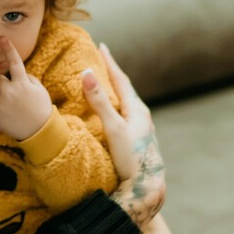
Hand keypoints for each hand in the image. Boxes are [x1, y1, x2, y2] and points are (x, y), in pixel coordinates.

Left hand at [0, 36, 52, 140]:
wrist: (40, 132)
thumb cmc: (41, 109)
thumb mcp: (39, 90)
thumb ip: (27, 79)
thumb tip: (19, 73)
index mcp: (22, 83)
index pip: (14, 62)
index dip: (8, 48)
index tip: (2, 38)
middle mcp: (9, 91)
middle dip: (2, 85)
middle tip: (12, 96)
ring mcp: (0, 103)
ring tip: (11, 109)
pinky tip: (5, 117)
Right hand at [82, 43, 164, 228]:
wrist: (147, 187)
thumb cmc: (131, 158)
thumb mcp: (113, 128)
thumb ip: (99, 102)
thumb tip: (86, 73)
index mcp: (137, 109)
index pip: (120, 79)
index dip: (109, 63)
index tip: (101, 46)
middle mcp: (142, 115)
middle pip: (125, 88)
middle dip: (112, 74)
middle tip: (101, 60)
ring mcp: (142, 128)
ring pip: (126, 102)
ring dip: (115, 90)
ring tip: (105, 83)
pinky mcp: (138, 140)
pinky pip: (125, 114)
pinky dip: (116, 106)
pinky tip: (113, 113)